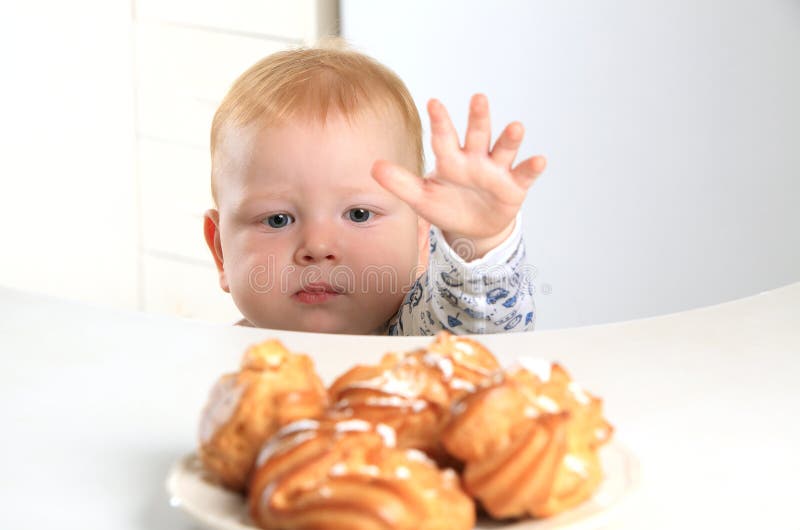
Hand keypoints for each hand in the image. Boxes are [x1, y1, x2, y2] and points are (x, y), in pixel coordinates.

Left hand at [372, 94, 545, 260]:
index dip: (440, 121)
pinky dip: (532, 167)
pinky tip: (539, 159)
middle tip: (478, 98)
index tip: (434, 102)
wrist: (473, 229)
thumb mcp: (421, 198)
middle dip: (478, 117)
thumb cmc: (446, 206)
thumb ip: (400, 182)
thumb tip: (374, 167)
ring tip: (515, 127)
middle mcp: (475, 159)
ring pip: (503, 149)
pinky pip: (524, 174)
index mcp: (451, 159)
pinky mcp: (514, 186)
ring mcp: (496, 170)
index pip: (443, 138)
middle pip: (477, 133)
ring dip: (510, 138)